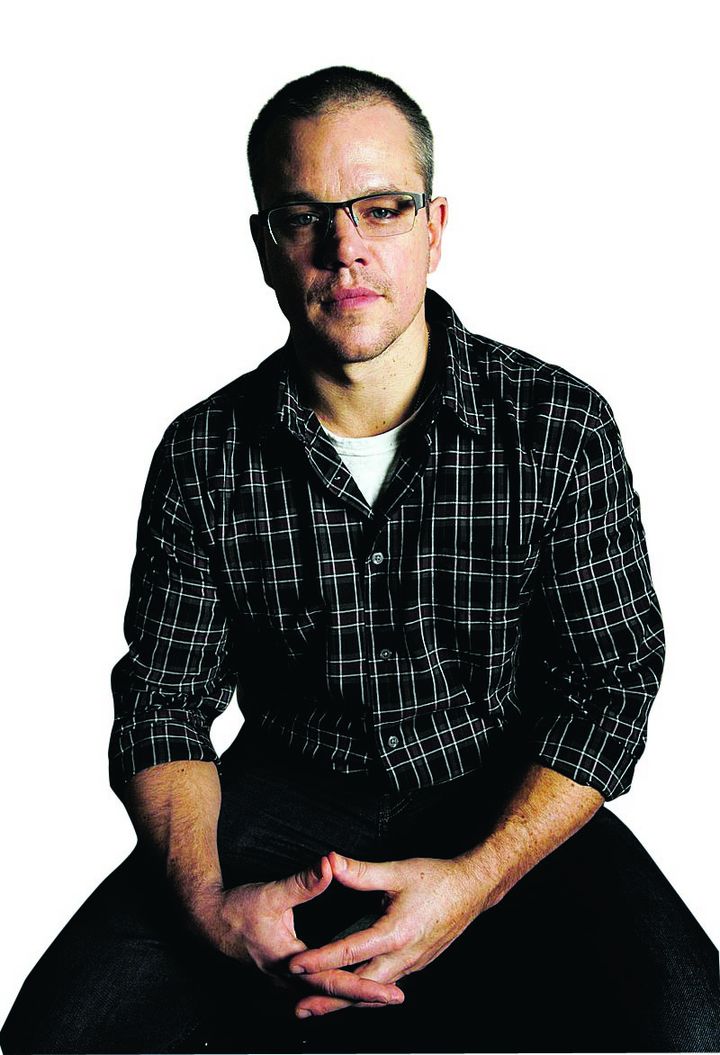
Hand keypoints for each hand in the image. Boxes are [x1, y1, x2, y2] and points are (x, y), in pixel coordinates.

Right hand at [186, 855, 403, 1008]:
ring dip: (350, 997)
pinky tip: (347, 987)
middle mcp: (286, 982)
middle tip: (395, 998)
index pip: (333, 983)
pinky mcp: (281, 979)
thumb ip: (304, 882)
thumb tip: (330, 865)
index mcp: (289, 964)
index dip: (363, 990)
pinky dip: (334, 992)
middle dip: (365, 999)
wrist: (208, 922)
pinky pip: (313, 992)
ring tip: (379, 996)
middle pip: (333, 997)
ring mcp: (282, 984)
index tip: (389, 993)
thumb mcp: (272, 893)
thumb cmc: (237, 909)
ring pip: (323, 997)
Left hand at [287, 851, 495, 1017]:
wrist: (473, 890)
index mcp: (396, 933)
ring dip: (345, 1002)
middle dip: (328, 998)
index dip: (319, 960)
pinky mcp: (416, 964)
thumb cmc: (437, 880)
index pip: (349, 952)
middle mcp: (404, 956)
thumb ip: (360, 871)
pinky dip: (365, 994)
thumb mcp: (397, 872)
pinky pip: (385, 985)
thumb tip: (330, 862)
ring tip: (317, 1008)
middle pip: (360, 986)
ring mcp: (412, 964)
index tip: (295, 966)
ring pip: (373, 990)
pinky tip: (353, 997)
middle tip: (300, 1007)